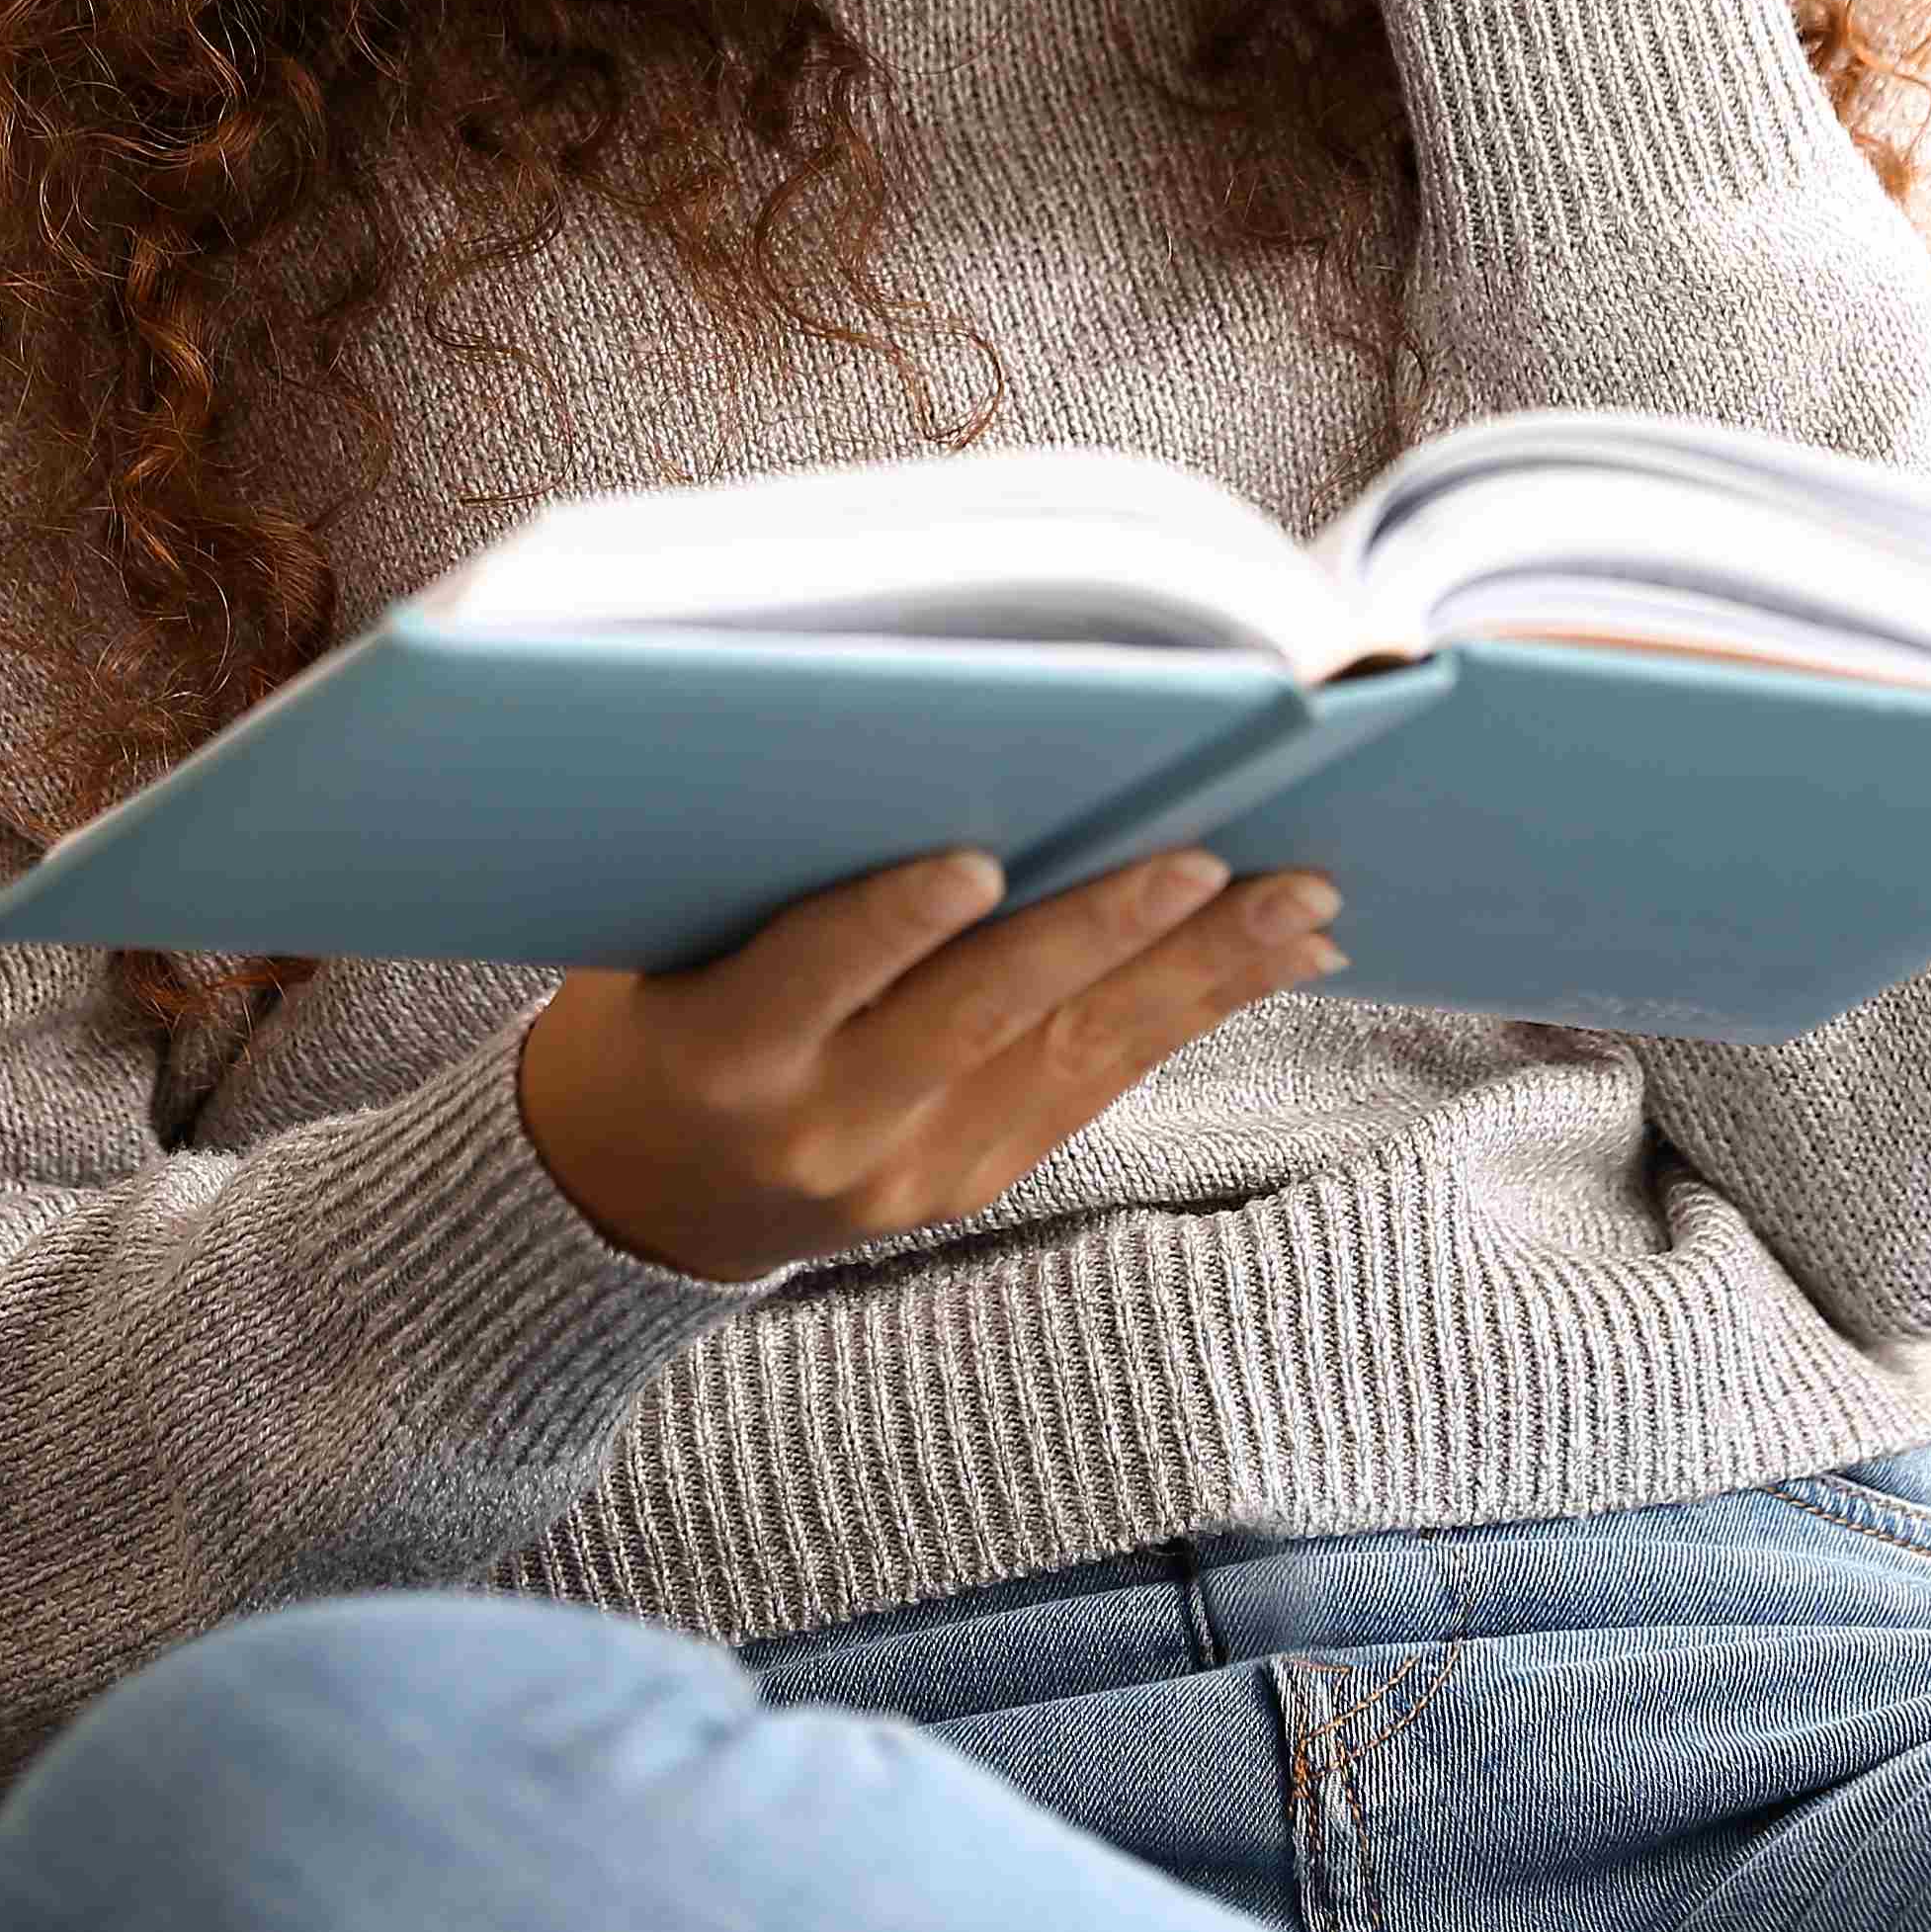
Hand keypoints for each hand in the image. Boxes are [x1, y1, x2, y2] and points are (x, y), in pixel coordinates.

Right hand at [517, 844, 1347, 1284]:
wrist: (633, 1194)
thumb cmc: (654, 1007)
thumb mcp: (663, 939)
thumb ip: (772, 868)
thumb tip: (925, 738)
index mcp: (722, 1053)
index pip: (811, 975)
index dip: (891, 922)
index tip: (975, 861)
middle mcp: (821, 1127)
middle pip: (976, 1016)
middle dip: (1098, 933)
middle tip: (1202, 856)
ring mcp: (909, 1171)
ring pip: (1070, 1056)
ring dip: (1195, 972)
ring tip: (1297, 901)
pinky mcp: (973, 1184)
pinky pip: (1096, 1084)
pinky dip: (1190, 1009)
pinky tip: (1275, 955)